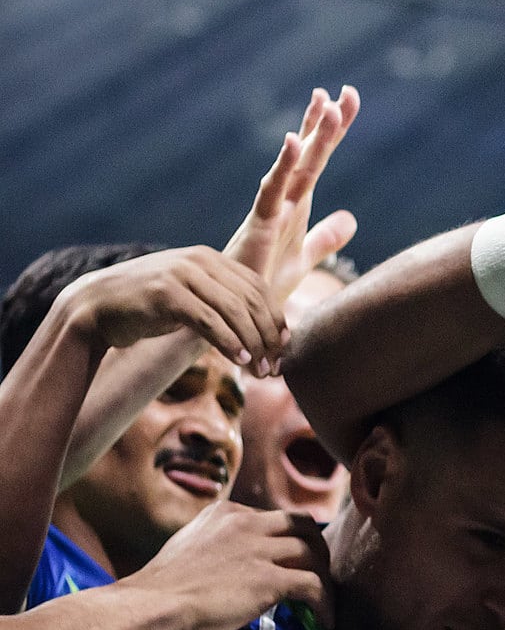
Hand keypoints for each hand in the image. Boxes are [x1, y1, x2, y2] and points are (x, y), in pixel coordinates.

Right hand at [55, 246, 286, 373]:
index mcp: (211, 259)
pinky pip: (209, 320)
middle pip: (252, 301)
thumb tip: (269, 332)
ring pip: (235, 311)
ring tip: (261, 371)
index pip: (259, 288)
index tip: (285, 349)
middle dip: (269, 337)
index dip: (277, 320)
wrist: (95, 307)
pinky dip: (230, 342)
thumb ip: (225, 304)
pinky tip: (241, 360)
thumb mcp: (193, 299)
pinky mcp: (166, 294)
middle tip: (275, 368)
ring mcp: (181, 274)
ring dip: (254, 344)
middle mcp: (199, 260)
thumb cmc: (150, 308)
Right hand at [128, 501, 332, 629]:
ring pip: (313, 553)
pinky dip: (325, 602)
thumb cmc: (160, 586)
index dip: (289, 538)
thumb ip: (216, 542)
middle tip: (318, 571)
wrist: (151, 605)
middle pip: (303, 525)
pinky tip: (325, 619)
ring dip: (325, 576)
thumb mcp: (189, 544)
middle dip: (317, 547)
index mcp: (227, 513)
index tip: (292, 558)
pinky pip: (313, 585)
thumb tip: (231, 558)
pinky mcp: (268, 579)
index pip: (274, 517)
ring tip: (324, 597)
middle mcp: (246, 524)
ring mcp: (258, 550)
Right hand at [225, 87, 359, 302]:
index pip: (318, 161)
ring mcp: (270, 211)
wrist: (233, 314)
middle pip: (309, 156)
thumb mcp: (304, 259)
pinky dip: (284, 165)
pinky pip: (273, 191)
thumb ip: (326, 238)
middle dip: (324, 124)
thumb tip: (351, 219)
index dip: (331, 133)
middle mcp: (283, 201)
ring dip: (311, 135)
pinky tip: (294, 140)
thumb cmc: (261, 285)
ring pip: (295, 166)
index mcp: (296, 205)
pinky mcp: (259, 225)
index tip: (346, 102)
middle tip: (341, 92)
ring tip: (325, 102)